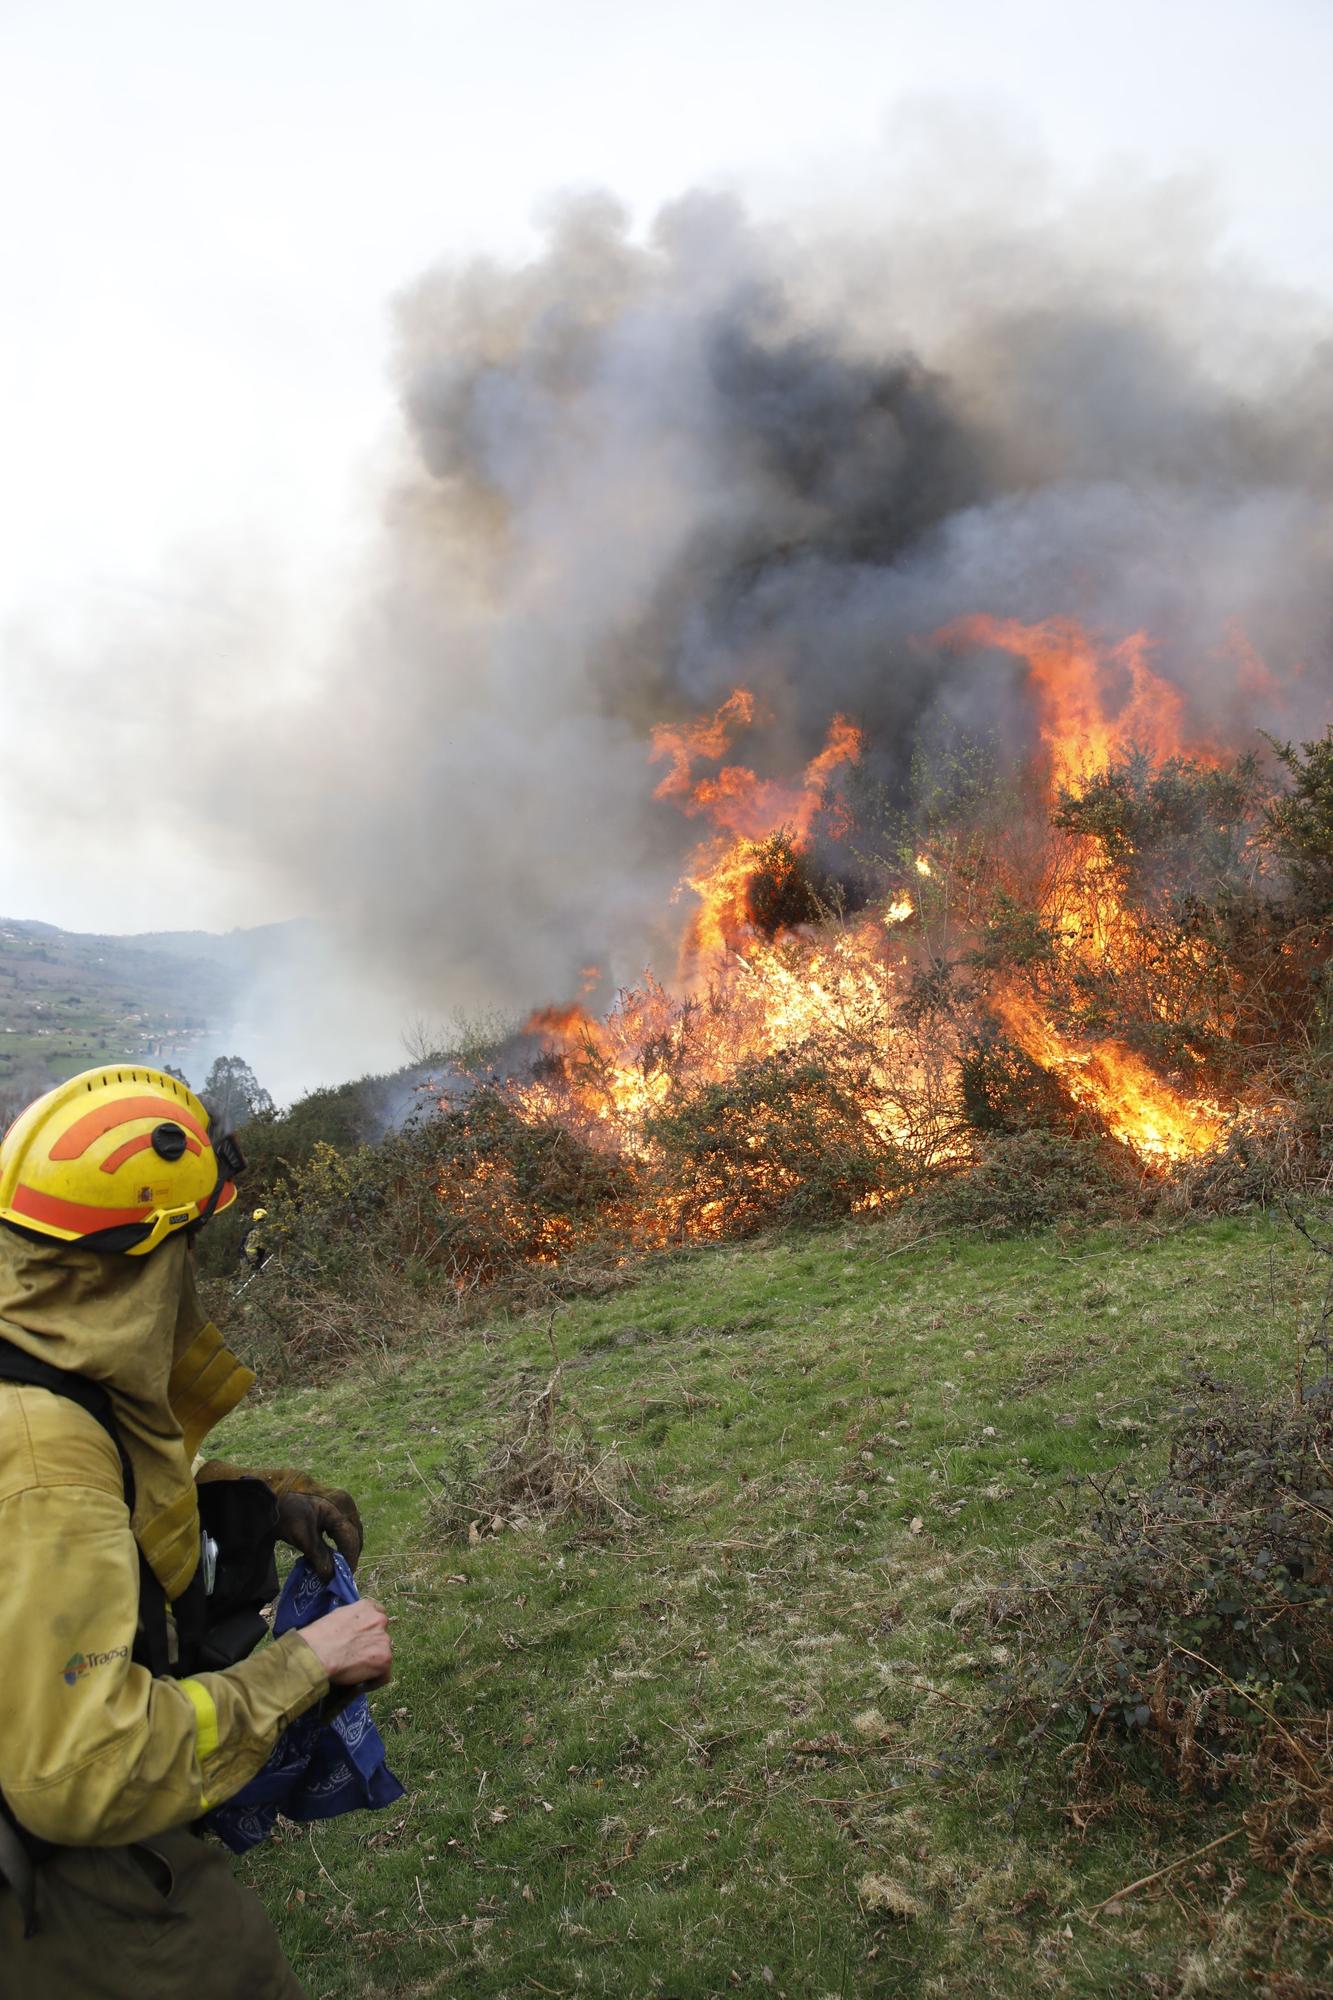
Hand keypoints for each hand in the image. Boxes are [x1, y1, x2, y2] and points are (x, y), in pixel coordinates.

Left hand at [196, 1463, 364, 1574]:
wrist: (268, 1504)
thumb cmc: (287, 1516)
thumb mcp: (303, 1538)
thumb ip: (320, 1556)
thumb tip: (331, 1577)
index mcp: (336, 1511)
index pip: (351, 1537)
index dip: (350, 1558)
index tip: (346, 1576)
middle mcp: (339, 1510)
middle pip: (353, 1536)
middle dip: (350, 1555)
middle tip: (344, 1575)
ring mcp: (333, 1513)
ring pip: (346, 1536)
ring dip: (344, 1552)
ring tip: (338, 1569)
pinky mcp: (325, 1519)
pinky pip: (337, 1534)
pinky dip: (336, 1547)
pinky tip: (331, 1558)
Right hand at [298, 1599, 392, 1687]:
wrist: (317, 1654)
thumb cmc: (319, 1637)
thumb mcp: (336, 1617)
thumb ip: (352, 1620)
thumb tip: (353, 1630)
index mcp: (367, 1607)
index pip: (377, 1614)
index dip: (370, 1628)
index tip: (363, 1638)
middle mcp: (379, 1620)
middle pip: (381, 1635)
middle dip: (372, 1644)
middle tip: (356, 1656)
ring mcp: (384, 1640)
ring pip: (383, 1653)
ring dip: (373, 1661)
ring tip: (357, 1671)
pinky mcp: (384, 1659)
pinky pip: (384, 1674)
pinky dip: (374, 1680)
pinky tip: (361, 1684)